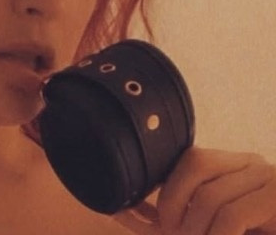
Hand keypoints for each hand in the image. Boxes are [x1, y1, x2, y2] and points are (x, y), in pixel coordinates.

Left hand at [112, 147, 275, 234]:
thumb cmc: (246, 232)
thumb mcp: (205, 225)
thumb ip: (176, 216)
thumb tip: (125, 211)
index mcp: (233, 164)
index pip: (189, 158)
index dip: (164, 184)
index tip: (146, 208)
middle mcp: (251, 164)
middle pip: (195, 164)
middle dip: (173, 201)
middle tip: (171, 231)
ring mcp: (268, 179)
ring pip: (210, 195)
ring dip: (194, 228)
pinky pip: (232, 215)